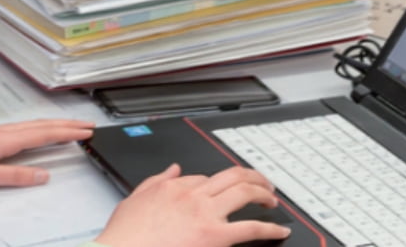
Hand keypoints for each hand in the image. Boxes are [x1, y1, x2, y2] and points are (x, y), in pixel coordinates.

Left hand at [0, 119, 95, 188]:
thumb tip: (42, 175)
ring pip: (28, 126)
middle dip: (65, 125)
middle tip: (87, 125)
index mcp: (0, 140)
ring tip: (68, 127)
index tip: (87, 131)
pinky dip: (34, 129)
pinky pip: (17, 130)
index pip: (42, 134)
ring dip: (51, 126)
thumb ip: (13, 176)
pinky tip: (33, 133)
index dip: (66, 133)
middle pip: (39, 126)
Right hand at [96, 164, 289, 246]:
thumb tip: (172, 169)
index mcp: (174, 186)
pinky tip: (279, 230)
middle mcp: (193, 194)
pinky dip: (270, 228)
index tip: (224, 192)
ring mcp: (205, 213)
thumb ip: (156, 181)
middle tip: (263, 184)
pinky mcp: (215, 236)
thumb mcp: (135, 199)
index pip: (205, 177)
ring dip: (263, 193)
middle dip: (252, 177)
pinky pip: (250, 227)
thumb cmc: (126, 235)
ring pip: (244, 192)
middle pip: (232, 176)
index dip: (218, 185)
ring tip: (272, 200)